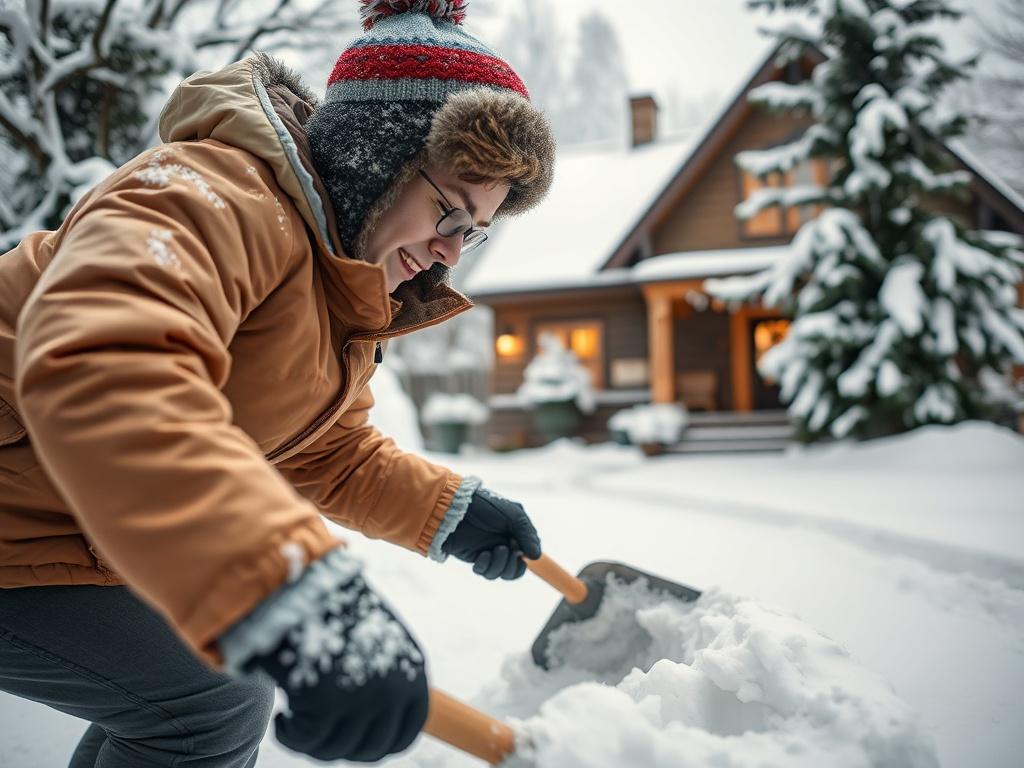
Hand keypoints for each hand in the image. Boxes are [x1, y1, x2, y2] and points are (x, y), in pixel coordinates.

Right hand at [246, 573, 428, 762]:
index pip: (408, 730)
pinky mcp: (327, 705)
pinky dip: (289, 733)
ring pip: (336, 749)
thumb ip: (387, 678)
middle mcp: (395, 689)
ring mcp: (363, 700)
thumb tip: (380, 727)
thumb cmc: (335, 608)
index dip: (382, 744)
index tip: (357, 745)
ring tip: (293, 717)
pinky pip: (305, 740)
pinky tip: (282, 717)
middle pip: (372, 748)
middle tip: (319, 733)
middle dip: (343, 747)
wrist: (304, 585)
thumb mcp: (377, 637)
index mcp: (412, 670)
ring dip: (311, 741)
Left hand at [442, 486, 541, 579]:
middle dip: (513, 564)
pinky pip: (485, 572)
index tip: (517, 543)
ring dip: (500, 565)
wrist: (455, 507)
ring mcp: (489, 552)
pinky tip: (483, 554)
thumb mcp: (513, 514)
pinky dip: (486, 566)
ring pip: (501, 573)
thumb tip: (536, 557)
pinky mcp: (474, 558)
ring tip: (494, 550)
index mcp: (515, 533)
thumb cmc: (485, 505)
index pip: (528, 553)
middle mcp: (504, 544)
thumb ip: (527, 534)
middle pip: (516, 569)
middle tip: (506, 548)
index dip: (526, 554)